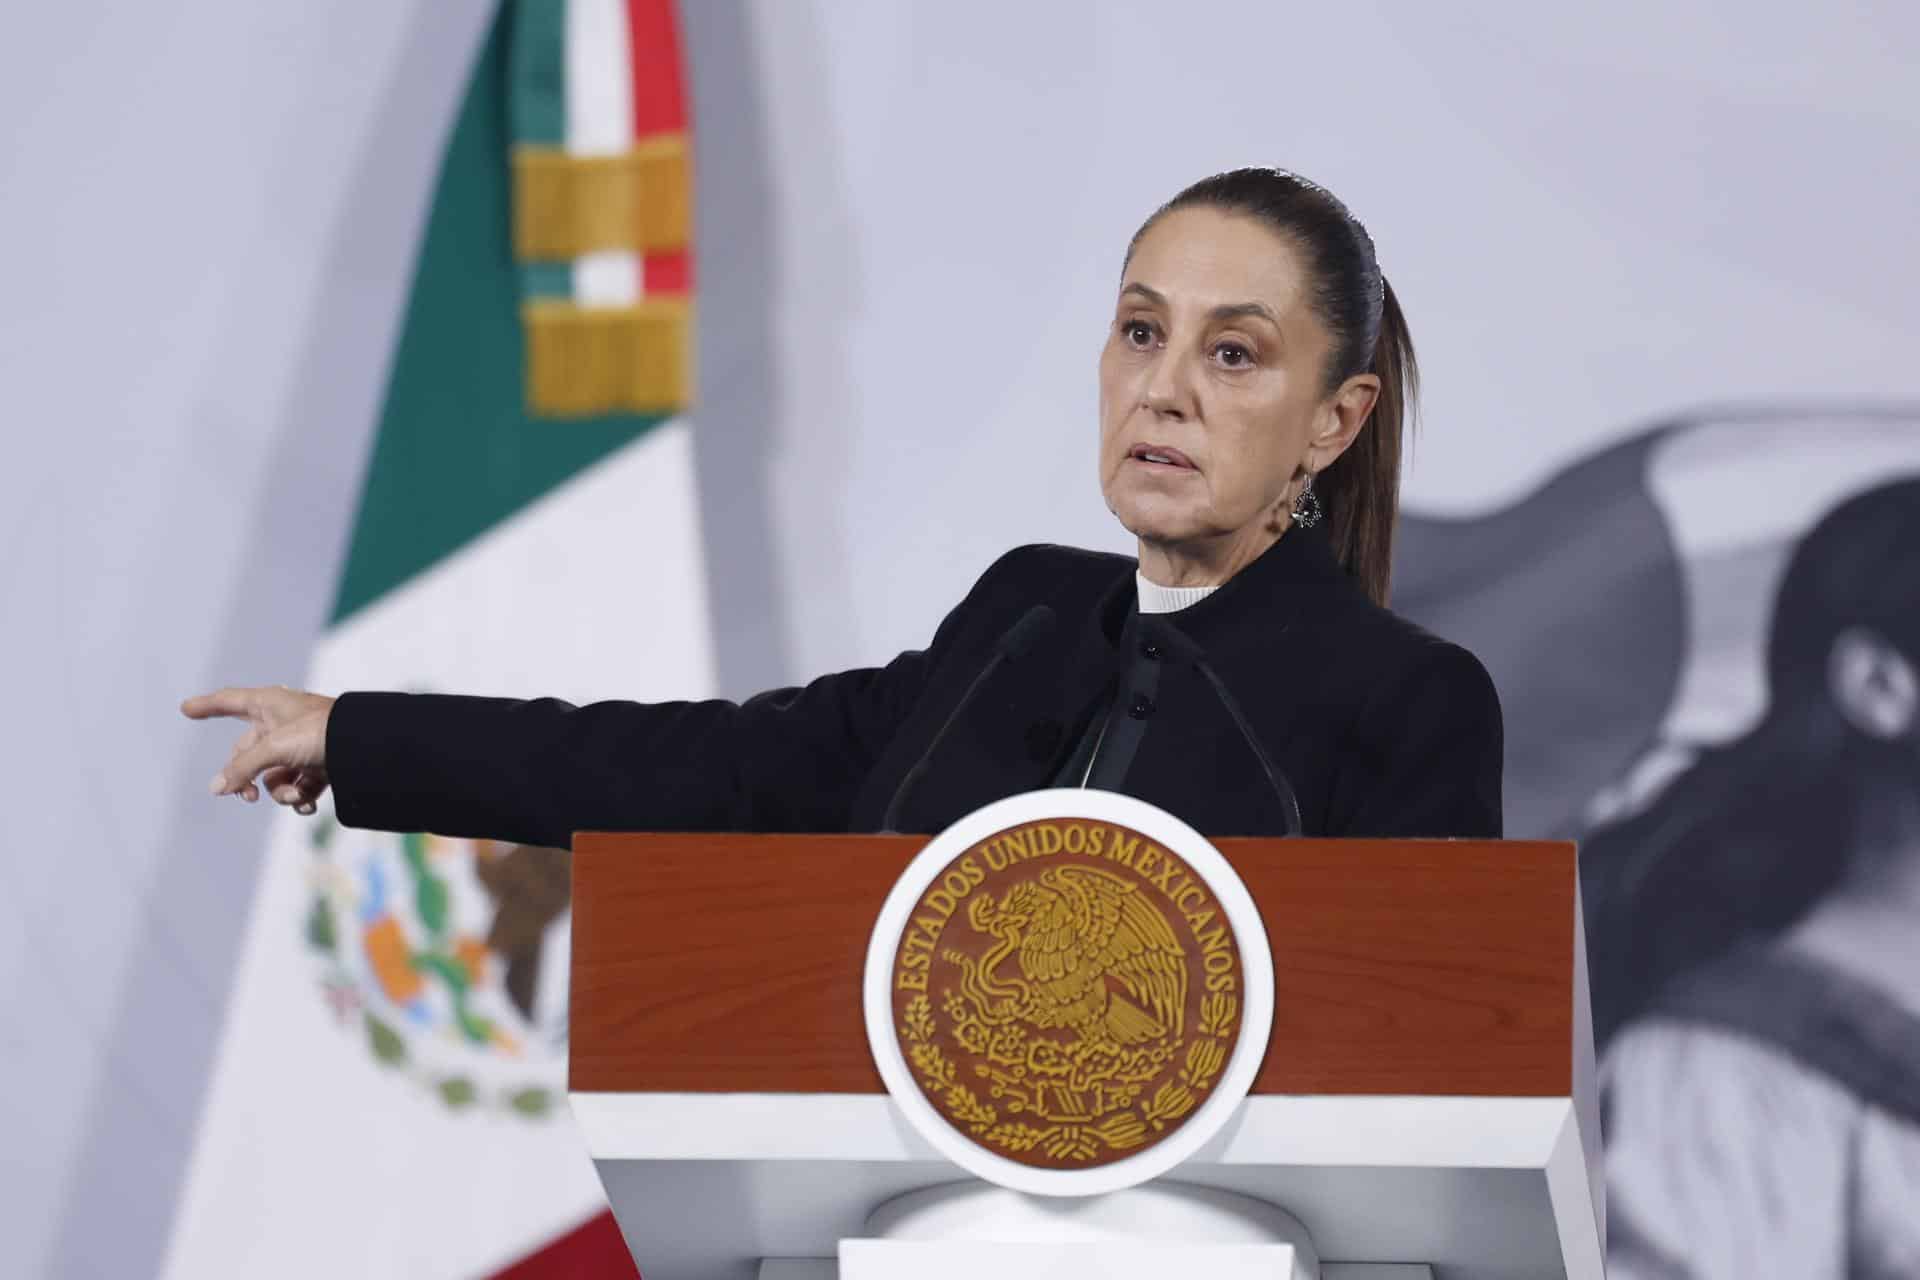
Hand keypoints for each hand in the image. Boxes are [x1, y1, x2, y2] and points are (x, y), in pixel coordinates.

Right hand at [183, 686, 334, 812]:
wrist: (370, 748)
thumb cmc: (321, 732)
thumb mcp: (274, 748)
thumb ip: (242, 768)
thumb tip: (217, 788)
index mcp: (270, 704)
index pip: (230, 701)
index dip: (208, 705)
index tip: (186, 708)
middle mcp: (283, 723)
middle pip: (247, 755)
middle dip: (248, 780)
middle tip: (250, 797)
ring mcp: (301, 746)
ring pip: (273, 777)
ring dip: (281, 793)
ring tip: (297, 795)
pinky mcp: (320, 766)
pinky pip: (298, 788)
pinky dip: (301, 799)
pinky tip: (308, 805)